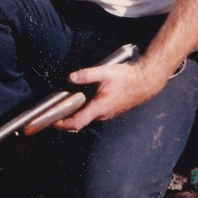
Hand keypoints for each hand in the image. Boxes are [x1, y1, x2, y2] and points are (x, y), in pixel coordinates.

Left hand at [53, 60, 167, 131]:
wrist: (145, 82)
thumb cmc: (127, 78)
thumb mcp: (104, 72)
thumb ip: (86, 75)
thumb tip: (72, 77)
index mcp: (99, 107)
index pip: (77, 122)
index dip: (62, 124)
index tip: (52, 122)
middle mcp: (103, 114)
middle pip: (80, 122)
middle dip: (65, 120)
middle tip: (53, 114)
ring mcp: (107, 113)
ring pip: (87, 118)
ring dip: (75, 115)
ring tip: (64, 106)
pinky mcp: (110, 110)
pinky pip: (94, 114)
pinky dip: (84, 111)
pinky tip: (80, 101)